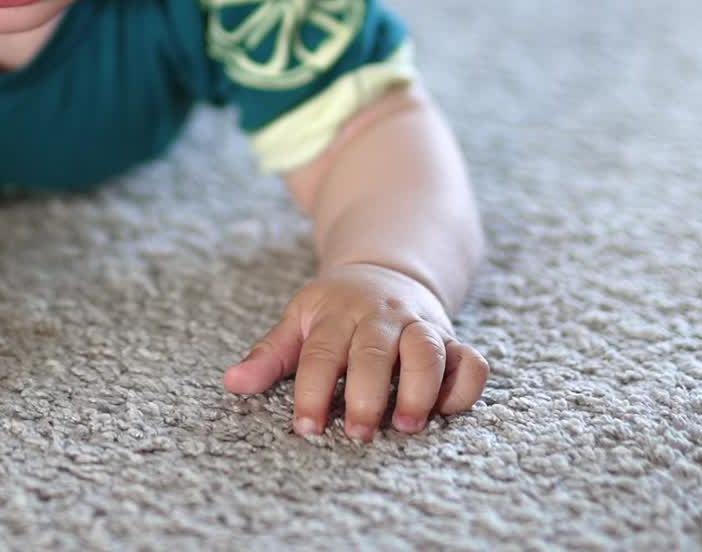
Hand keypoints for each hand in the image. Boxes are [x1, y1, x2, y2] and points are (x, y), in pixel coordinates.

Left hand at [223, 263, 487, 439]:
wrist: (386, 268)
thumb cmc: (335, 308)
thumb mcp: (299, 320)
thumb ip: (270, 355)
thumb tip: (231, 384)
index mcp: (336, 312)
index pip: (321, 353)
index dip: (313, 391)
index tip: (306, 427)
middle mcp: (380, 316)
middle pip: (374, 352)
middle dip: (366, 394)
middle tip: (357, 433)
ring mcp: (418, 325)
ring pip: (426, 351)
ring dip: (418, 389)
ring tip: (404, 425)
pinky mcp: (451, 338)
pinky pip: (470, 360)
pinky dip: (464, 384)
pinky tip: (445, 409)